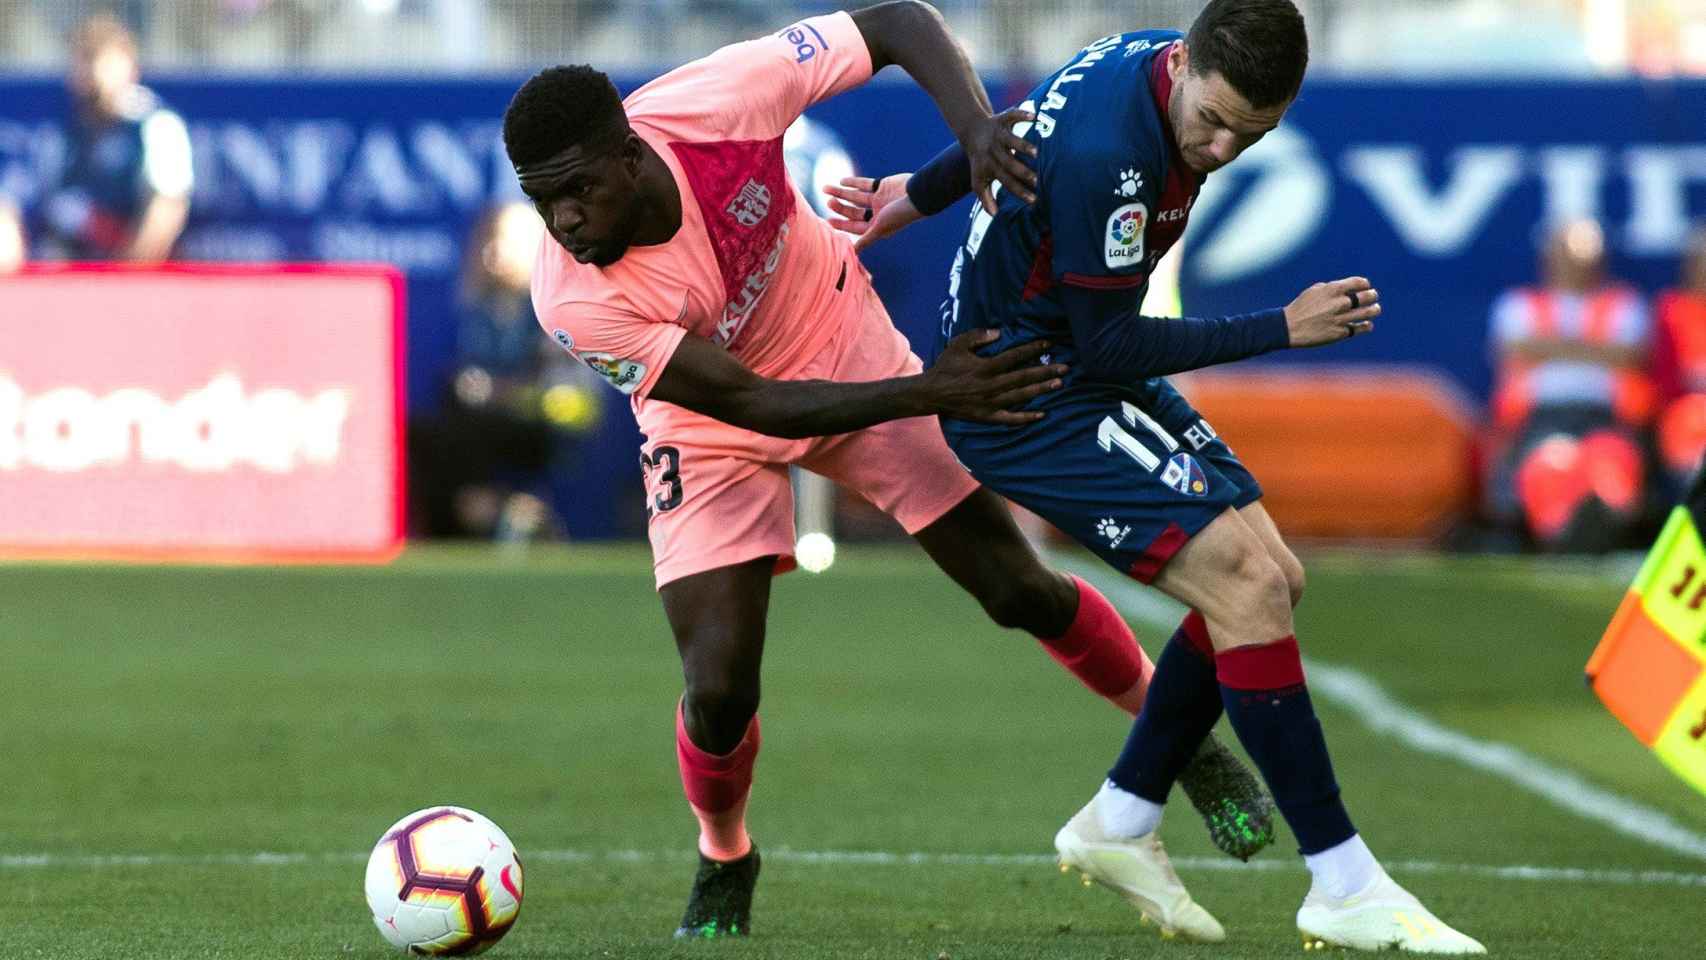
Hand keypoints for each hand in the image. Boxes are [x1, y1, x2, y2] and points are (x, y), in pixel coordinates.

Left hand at [824, 174, 921, 250]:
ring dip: (841, 192)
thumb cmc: (900, 214)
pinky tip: (841, 181)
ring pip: (856, 197)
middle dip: (840, 207)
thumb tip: (852, 254)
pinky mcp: (883, 186)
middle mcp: (877, 213)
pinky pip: (865, 184)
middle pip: (854, 211)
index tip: (827, 221)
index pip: (855, 227)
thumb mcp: (880, 228)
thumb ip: (865, 240)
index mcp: (877, 226)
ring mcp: (880, 199)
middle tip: (828, 202)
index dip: (841, 224)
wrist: (918, 193)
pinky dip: (853, 182)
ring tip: (826, 188)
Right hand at [922, 329, 1065, 424]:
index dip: (1032, 349)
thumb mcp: (957, 345)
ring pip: (1021, 396)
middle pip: (1023, 377)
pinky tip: (1041, 414)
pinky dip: (1026, 417)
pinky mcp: (987, 416)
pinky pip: (1010, 418)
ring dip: (1040, 390)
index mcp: (985, 367)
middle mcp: (991, 385)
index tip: (1048, 344)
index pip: (1014, 356)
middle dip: (1045, 371)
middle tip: (1064, 368)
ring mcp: (991, 402)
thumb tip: (999, 332)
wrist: (931, 394)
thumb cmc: (945, 367)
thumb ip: (978, 336)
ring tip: (1058, 385)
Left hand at [960, 105, 1038, 213]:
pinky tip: (1035, 117)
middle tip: (1037, 180)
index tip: (1034, 200)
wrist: (972, 132)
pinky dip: (1022, 114)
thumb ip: (985, 197)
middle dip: (1022, 172)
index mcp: (990, 166)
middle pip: (1008, 163)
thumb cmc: (980, 160)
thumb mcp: (978, 180)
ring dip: (1022, 146)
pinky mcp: (1002, 119)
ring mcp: (998, 135)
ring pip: (1010, 140)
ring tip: (1036, 153)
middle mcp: (994, 150)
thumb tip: (993, 215)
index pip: (1006, 182)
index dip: (1019, 191)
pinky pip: (1012, 116)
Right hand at [1283, 277, 1381, 347]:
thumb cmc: (1301, 307)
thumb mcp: (1314, 290)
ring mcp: (1340, 319)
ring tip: (1375, 309)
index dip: (1365, 284)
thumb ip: (1333, 288)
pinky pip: (1360, 328)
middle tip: (1373, 297)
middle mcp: (1339, 303)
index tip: (1366, 287)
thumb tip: (1348, 289)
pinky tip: (1367, 324)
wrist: (1289, 327)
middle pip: (1367, 297)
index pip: (1360, 283)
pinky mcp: (1339, 333)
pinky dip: (1366, 325)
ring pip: (1368, 312)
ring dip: (1375, 310)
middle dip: (1372, 296)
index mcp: (1333, 289)